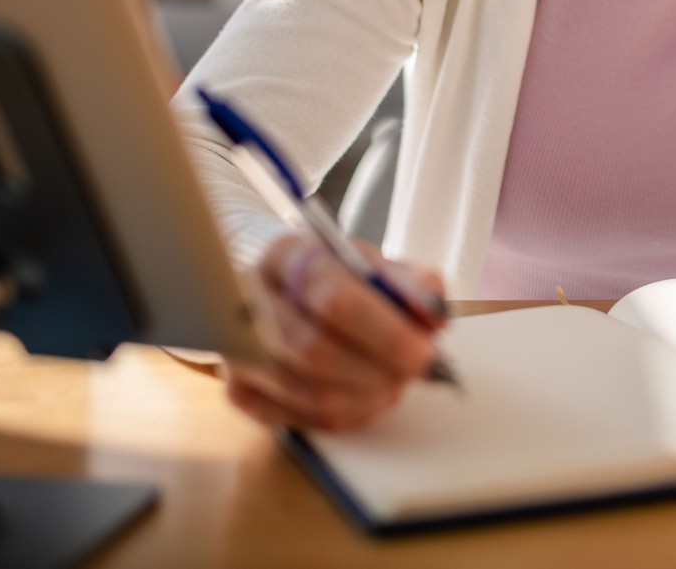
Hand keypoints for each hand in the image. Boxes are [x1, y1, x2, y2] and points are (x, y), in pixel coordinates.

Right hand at [224, 233, 447, 431]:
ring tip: (395, 381)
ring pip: (310, 392)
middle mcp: (249, 303)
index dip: (385, 332)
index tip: (426, 351)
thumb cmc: (327, 272)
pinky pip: (301, 419)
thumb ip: (409, 283)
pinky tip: (367, 395)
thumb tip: (437, 315)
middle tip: (418, 370)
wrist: (270, 281)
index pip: (334, 299)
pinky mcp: (240, 390)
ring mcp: (238, 351)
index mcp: (286, 257)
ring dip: (368, 395)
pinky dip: (347, 414)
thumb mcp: (370, 261)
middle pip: (317, 351)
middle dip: (380, 369)